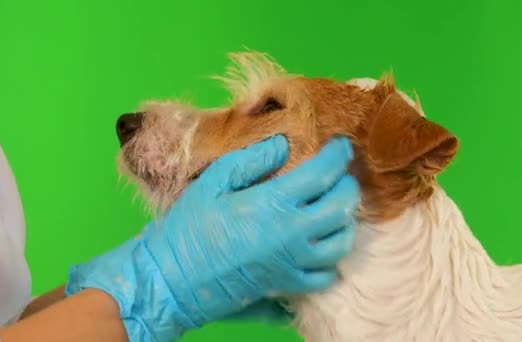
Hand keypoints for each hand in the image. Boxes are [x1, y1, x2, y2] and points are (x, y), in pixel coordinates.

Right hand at [65, 135, 358, 341]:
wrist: (173, 278)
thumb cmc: (189, 227)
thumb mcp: (213, 182)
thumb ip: (251, 160)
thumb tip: (283, 145)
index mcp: (272, 204)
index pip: (322, 174)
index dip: (337, 156)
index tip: (340, 146)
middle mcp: (291, 234)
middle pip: (341, 208)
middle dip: (348, 186)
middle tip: (340, 175)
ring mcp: (292, 263)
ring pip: (341, 242)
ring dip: (344, 221)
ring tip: (333, 207)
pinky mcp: (286, 284)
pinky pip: (325, 274)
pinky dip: (331, 258)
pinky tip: (320, 244)